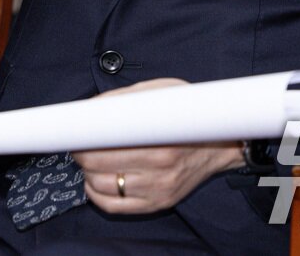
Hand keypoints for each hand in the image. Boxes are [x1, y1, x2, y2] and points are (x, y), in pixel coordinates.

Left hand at [73, 79, 245, 214]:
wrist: (223, 144)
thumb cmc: (189, 114)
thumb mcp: (163, 93)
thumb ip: (126, 99)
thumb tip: (91, 108)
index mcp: (161, 140)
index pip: (106, 143)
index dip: (84, 138)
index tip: (76, 131)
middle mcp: (160, 169)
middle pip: (99, 165)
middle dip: (82, 152)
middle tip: (80, 142)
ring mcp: (158, 190)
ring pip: (102, 187)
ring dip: (87, 172)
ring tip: (89, 158)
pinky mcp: (157, 204)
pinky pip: (114, 207)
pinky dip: (96, 194)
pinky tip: (95, 180)